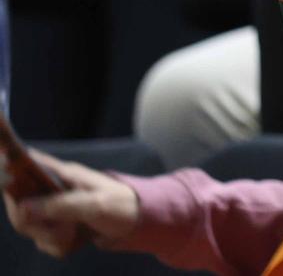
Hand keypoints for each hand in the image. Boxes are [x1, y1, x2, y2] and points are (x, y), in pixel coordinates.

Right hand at [1, 152, 138, 256]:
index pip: (26, 165)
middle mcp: (54, 189)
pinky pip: (43, 241)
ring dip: (50, 237)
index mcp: (63, 173)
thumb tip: (23, 209)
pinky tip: (76, 241)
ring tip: (74, 233)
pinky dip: (58, 245)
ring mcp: (55, 208)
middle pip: (19, 206)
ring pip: (30, 227)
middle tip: (61, 227)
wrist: (141, 223)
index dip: (12, 174)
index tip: (12, 188)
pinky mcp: (59, 226)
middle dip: (34, 223)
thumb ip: (59, 205)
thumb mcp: (94, 204)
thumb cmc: (123, 205)